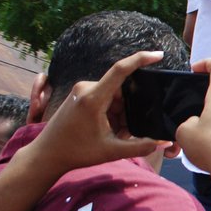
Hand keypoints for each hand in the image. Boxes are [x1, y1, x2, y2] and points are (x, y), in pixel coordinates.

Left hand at [22, 50, 166, 178]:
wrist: (46, 155)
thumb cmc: (76, 152)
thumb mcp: (112, 152)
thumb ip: (141, 146)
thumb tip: (164, 141)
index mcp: (93, 97)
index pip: (120, 69)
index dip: (141, 59)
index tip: (158, 55)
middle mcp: (86, 88)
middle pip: (121, 91)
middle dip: (128, 110)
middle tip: (124, 132)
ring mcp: (81, 91)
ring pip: (113, 96)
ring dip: (119, 113)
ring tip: (114, 134)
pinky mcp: (78, 95)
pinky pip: (103, 98)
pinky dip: (110, 112)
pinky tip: (107, 130)